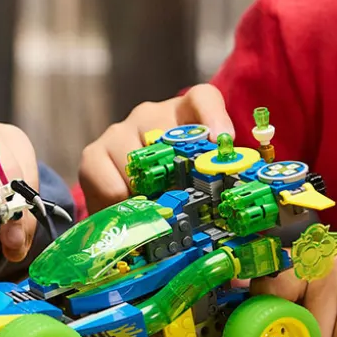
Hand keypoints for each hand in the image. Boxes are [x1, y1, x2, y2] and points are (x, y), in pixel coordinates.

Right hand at [79, 84, 232, 211]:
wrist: (129, 196)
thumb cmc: (174, 189)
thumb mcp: (201, 185)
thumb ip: (219, 195)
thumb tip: (243, 238)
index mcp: (186, 115)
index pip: (203, 98)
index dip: (213, 117)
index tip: (222, 140)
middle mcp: (151, 116)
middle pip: (166, 136)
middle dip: (177, 175)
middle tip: (186, 207)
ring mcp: (120, 131)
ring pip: (135, 161)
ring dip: (146, 195)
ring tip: (154, 218)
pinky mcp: (93, 154)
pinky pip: (107, 181)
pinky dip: (119, 205)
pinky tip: (128, 216)